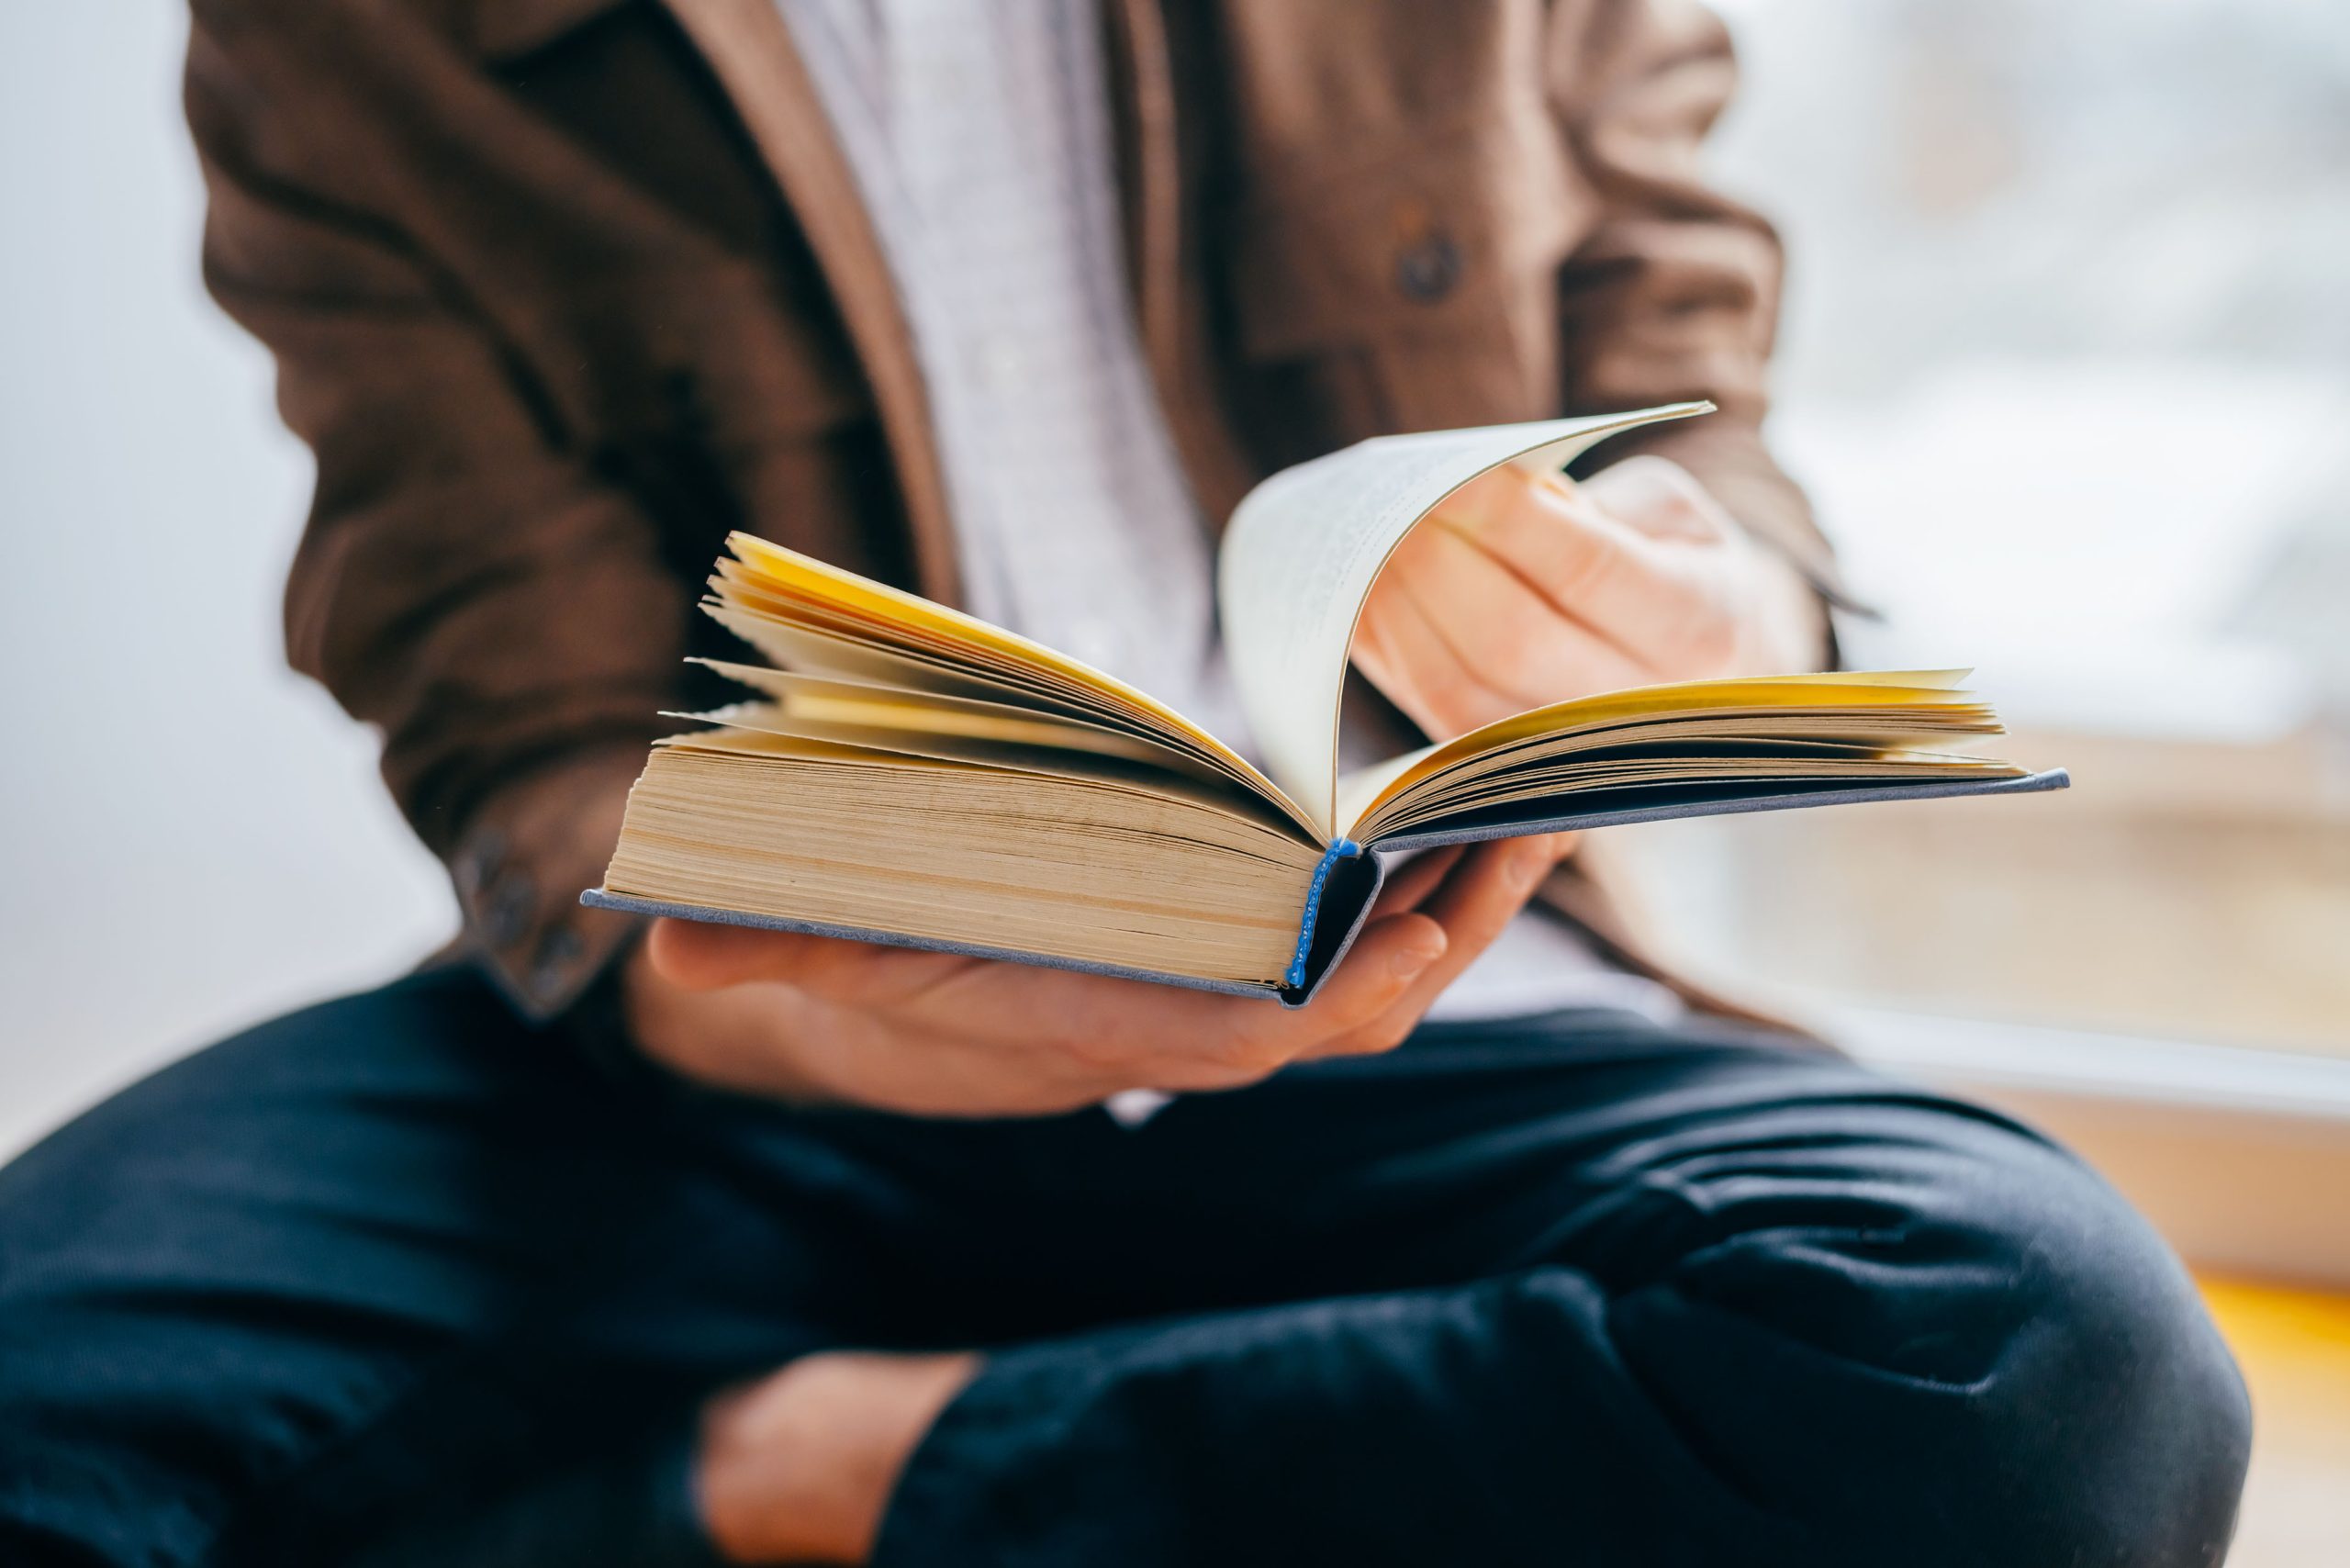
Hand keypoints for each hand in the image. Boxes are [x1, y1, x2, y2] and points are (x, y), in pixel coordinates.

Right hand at [621, 835, 1572, 1116]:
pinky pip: (1338, 953)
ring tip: (1529, 812)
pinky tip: (1460, 828)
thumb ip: (755, 941)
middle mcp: (1150, 1028)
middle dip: (1430, 943)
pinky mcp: (1208, 969)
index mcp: (1069, 1028)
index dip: (1310, 999)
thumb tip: (671, 931)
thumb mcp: (792, 947)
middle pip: (1325, 1014)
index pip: (1211, 1038)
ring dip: (1448, 913)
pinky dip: (1409, 899)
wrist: (844, 1004)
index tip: (1399, 934)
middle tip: (1522, 834)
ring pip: (1353, 989)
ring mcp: (1188, 1004)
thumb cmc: (832, 964)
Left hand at [1353, 455, 1828, 740]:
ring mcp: (1578, 754)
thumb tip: (1479, 496)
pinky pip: (1435, 718)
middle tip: (1391, 506)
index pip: (1589, 570)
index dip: (1509, 521)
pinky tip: (1363, 599)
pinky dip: (1391, 655)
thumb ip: (1589, 506)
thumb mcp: (1665, 514)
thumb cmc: (1678, 565)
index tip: (1449, 475)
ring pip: (1462, 692)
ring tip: (1366, 545)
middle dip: (1438, 566)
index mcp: (1704, 622)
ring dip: (1398, 614)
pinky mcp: (1516, 772)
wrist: (1712, 667)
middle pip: (1512, 641)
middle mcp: (1648, 705)